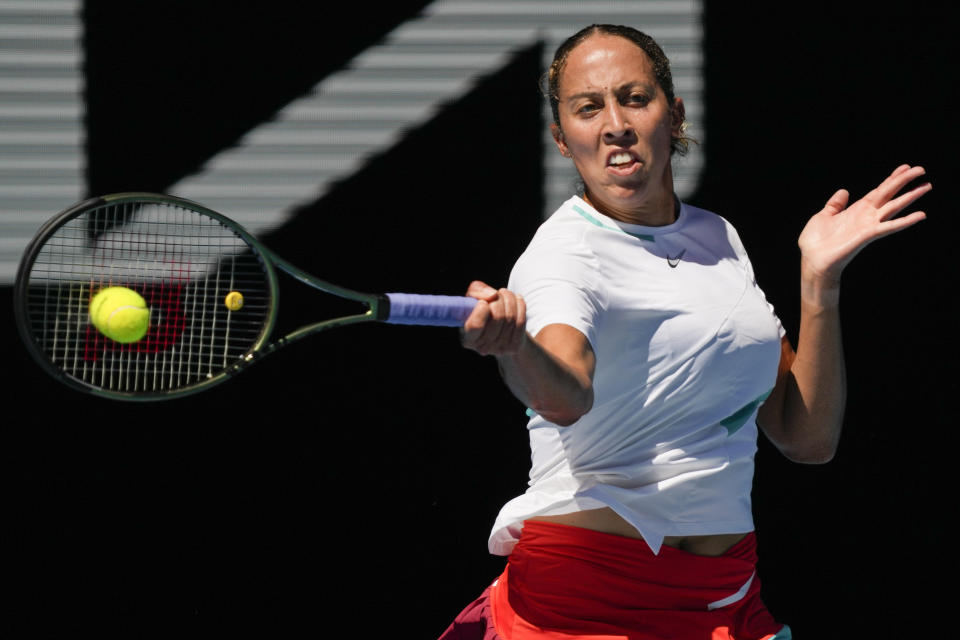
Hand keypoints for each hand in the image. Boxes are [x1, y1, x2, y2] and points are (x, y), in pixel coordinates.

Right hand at [460, 280, 526, 355]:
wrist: (500, 327)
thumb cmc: (482, 311)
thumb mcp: (473, 298)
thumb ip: (476, 291)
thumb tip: (492, 295)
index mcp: (467, 338)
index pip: (476, 325)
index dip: (481, 310)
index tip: (483, 302)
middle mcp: (482, 347)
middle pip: (497, 317)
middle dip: (498, 299)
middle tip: (496, 294)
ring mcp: (500, 349)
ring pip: (510, 317)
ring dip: (509, 299)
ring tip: (505, 294)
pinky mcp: (514, 346)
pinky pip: (521, 320)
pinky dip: (520, 305)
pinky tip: (516, 299)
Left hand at [798, 164, 930, 284]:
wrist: (812, 261)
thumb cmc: (815, 242)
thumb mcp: (822, 216)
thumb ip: (835, 204)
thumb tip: (844, 191)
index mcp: (856, 210)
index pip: (878, 191)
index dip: (891, 179)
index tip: (905, 167)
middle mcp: (866, 216)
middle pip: (889, 195)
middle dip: (904, 181)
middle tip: (921, 169)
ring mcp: (869, 225)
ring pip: (894, 207)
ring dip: (910, 196)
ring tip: (927, 186)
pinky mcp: (867, 235)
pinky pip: (889, 227)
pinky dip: (905, 221)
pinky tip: (920, 215)